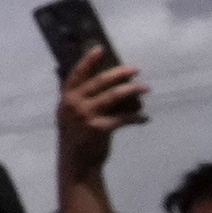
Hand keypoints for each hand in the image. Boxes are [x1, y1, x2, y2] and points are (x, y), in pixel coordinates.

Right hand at [61, 51, 147, 180]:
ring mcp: (86, 115)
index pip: (77, 74)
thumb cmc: (76, 138)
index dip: (88, 60)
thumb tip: (101, 84)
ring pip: (113, 96)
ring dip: (132, 91)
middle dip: (120, 73)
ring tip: (145, 88)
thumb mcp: (70, 116)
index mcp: (66, 98)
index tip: (100, 48)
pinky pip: (123, 118)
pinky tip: (145, 118)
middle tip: (135, 69)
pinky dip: (136, 118)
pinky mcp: (99, 128)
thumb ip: (80, 100)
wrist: (77, 164)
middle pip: (100, 82)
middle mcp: (74, 103)